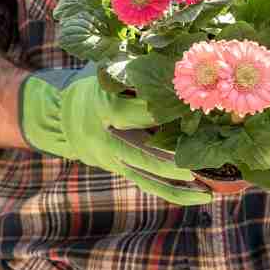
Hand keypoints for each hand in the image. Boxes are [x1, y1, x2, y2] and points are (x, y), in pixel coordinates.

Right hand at [20, 64, 211, 205]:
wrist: (63, 121)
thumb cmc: (95, 91)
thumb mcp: (106, 79)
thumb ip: (133, 79)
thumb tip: (177, 72)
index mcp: (102, 108)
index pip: (133, 114)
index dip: (158, 114)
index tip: (189, 112)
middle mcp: (106, 138)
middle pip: (140, 154)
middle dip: (168, 164)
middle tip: (195, 170)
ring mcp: (113, 159)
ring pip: (146, 177)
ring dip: (177, 188)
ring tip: (206, 193)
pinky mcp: (120, 171)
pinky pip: (148, 185)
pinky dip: (173, 193)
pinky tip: (197, 196)